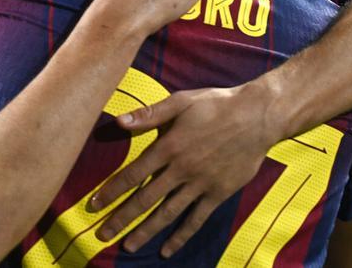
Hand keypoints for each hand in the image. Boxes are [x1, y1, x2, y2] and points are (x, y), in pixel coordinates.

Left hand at [90, 82, 278, 257]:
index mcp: (169, 147)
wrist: (258, 117)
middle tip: (102, 234)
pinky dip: (181, 235)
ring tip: (128, 246)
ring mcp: (200, 184)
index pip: (132, 174)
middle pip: (145, 199)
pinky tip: (167, 250)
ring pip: (168, 213)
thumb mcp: (181, 101)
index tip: (93, 205)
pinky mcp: (218, 193)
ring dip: (146, 231)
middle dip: (121, 218)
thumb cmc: (215, 105)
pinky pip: (196, 219)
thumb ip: (149, 114)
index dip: (111, 191)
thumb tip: (118, 121)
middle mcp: (181, 169)